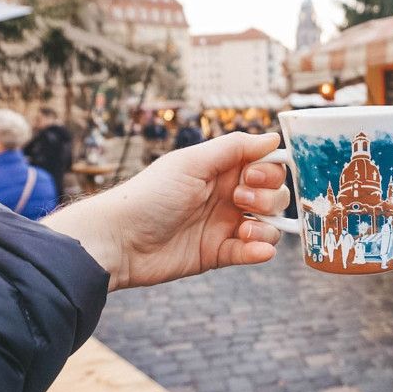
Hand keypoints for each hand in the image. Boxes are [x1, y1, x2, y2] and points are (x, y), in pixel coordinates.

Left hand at [43, 132, 288, 291]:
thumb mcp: (192, 163)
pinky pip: (252, 252)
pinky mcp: (219, 253)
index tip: (251, 176)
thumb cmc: (149, 195)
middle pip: (274, 195)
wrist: (118, 241)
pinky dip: (261, 251)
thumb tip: (274, 138)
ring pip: (269, 225)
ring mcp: (224, 226)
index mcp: (222, 170)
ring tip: (244, 229)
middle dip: (268, 198)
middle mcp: (228, 196)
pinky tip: (258, 250)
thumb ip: (235, 148)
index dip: (269, 172)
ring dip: (266, 226)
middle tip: (240, 199)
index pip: (266, 167)